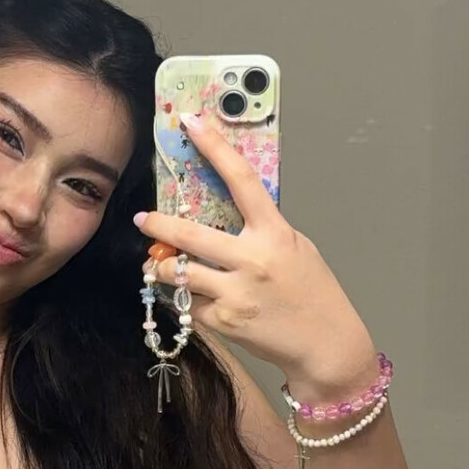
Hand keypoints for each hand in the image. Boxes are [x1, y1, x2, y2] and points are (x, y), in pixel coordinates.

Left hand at [135, 112, 378, 401]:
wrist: (325, 344)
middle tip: (143, 220)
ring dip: (161, 267)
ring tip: (157, 264)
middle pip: (190, 233)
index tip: (192, 124)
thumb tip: (227, 210)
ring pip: (178, 273)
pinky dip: (187, 300)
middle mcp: (252, 260)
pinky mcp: (223, 321)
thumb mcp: (296, 247)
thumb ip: (263, 229)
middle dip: (159, 225)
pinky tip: (197, 300)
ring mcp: (235, 292)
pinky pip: (189, 303)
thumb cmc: (313, 293)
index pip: (242, 180)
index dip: (215, 147)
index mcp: (275, 233)